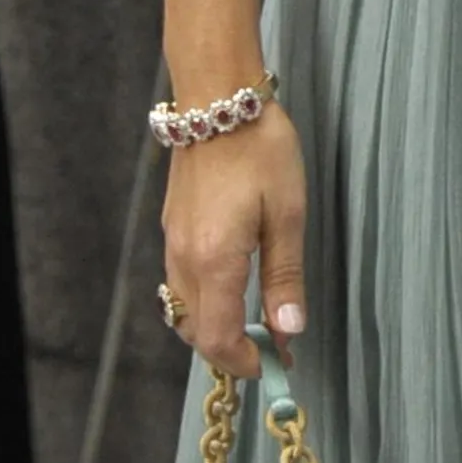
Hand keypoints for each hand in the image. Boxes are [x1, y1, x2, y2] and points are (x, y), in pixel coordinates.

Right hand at [161, 106, 308, 380]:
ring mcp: (173, 243)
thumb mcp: (288, 215)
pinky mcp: (172, 228)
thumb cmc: (260, 150)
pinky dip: (204, 302)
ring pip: (184, 310)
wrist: (218, 98)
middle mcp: (184, 259)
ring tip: (256, 321)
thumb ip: (285, 278)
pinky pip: (180, 283)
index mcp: (214, 261)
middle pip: (196, 332)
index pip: (219, 339)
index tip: (277, 364)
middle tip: (272, 347)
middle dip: (230, 350)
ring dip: (215, 327)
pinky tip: (234, 286)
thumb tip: (288, 331)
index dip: (246, 363)